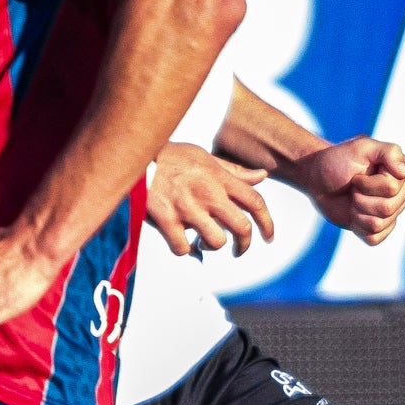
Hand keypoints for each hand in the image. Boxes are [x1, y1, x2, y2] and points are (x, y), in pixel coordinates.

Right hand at [146, 143, 273, 257]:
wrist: (136, 154)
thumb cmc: (171, 157)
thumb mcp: (205, 157)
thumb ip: (234, 171)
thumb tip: (262, 176)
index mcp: (219, 178)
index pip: (255, 202)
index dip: (267, 224)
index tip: (268, 237)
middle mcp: (208, 193)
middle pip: (241, 227)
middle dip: (244, 244)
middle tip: (239, 249)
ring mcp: (187, 207)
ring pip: (216, 241)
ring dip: (211, 246)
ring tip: (203, 242)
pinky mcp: (166, 218)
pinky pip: (183, 248)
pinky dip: (185, 250)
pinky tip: (182, 243)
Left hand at [280, 136, 404, 244]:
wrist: (317, 179)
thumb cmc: (338, 160)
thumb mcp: (361, 147)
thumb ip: (388, 152)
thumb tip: (404, 172)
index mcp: (401, 172)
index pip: (392, 188)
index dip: (369, 184)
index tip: (357, 174)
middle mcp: (401, 193)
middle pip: (387, 208)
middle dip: (361, 198)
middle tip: (353, 187)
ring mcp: (390, 212)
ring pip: (379, 224)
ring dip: (357, 211)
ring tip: (352, 199)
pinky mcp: (377, 228)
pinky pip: (374, 238)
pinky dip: (358, 228)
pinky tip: (353, 214)